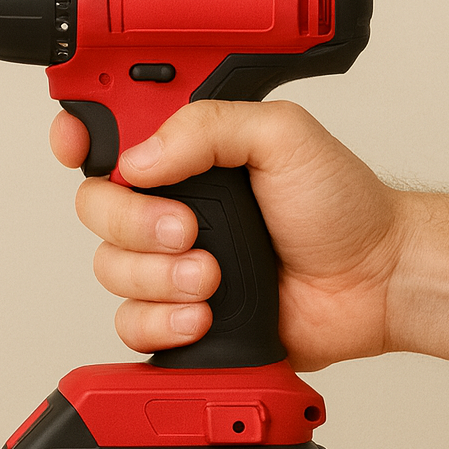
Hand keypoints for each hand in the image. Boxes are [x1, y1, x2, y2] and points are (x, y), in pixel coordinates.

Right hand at [49, 99, 405, 370]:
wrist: (371, 280)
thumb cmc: (338, 205)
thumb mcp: (282, 135)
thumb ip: (208, 127)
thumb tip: (139, 158)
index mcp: (187, 149)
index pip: (107, 132)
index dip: (78, 136)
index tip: (77, 145)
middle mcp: (170, 200)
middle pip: (95, 205)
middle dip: (133, 222)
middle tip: (188, 229)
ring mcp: (171, 258)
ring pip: (109, 267)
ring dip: (158, 276)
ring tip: (212, 277)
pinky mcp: (179, 310)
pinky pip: (130, 321)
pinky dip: (161, 320)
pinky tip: (202, 313)